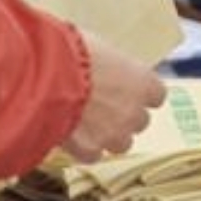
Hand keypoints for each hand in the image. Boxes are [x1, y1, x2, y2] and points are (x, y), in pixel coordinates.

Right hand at [54, 21, 163, 166]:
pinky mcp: (90, 150)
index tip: (126, 90)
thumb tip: (101, 63)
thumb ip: (108, 63)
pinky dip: (83, 148)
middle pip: (139, 121)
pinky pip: (92, 154)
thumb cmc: (69, 53)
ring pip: (121, 143)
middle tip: (101, 105)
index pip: (156, 95)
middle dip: (123, 116)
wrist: (44, 77)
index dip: (138, 93)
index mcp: (142, 81)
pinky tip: (68, 133)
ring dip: (107, 135)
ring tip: (85, 122)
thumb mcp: (95, 45)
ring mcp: (113, 134)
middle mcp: (134, 111)